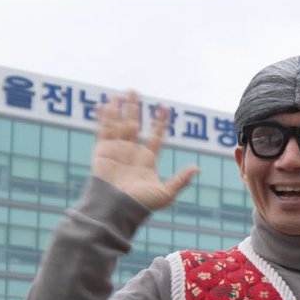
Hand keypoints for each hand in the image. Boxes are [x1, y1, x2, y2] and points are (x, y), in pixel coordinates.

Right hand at [92, 91, 197, 210]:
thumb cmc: (142, 204)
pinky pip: (104, 130)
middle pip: (134, 124)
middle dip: (135, 108)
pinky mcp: (103, 151)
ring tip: (122, 93)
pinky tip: (107, 104)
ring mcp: (117, 150)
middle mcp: (132, 152)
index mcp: (148, 160)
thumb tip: (197, 168)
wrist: (118, 208)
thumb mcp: (166, 193)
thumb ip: (181, 180)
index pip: (155, 136)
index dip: (160, 122)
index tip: (165, 108)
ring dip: (120, 108)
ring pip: (119, 123)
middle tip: (134, 91)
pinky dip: (105, 118)